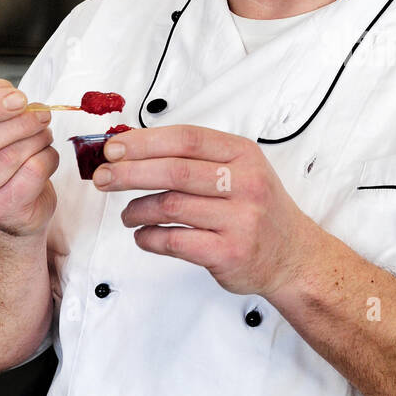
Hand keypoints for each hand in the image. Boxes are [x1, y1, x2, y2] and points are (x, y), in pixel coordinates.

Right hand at [0, 80, 58, 237]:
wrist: (12, 205)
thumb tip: (7, 93)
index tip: (17, 99)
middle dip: (18, 123)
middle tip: (41, 115)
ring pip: (8, 158)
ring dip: (36, 139)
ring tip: (43, 133)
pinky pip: (31, 174)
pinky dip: (47, 157)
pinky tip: (45, 155)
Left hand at [95, 124, 320, 298]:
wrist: (293, 256)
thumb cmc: (257, 209)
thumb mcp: (241, 170)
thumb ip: (197, 159)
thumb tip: (133, 149)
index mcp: (244, 155)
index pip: (187, 139)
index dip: (145, 142)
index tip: (113, 148)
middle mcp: (245, 184)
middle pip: (175, 171)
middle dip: (129, 172)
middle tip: (102, 178)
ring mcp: (240, 220)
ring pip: (171, 206)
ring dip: (137, 209)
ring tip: (127, 215)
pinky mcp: (229, 253)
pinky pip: (175, 242)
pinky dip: (149, 238)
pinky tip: (143, 235)